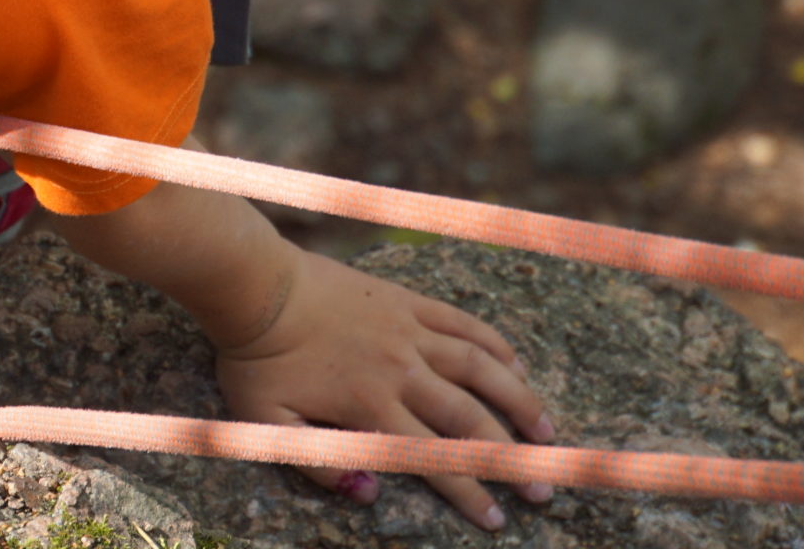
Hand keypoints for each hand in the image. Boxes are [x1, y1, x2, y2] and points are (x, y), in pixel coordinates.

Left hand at [215, 249, 557, 532]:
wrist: (255, 284)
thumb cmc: (256, 357)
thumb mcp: (268, 421)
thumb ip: (319, 463)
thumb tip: (371, 492)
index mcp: (371, 405)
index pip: (433, 458)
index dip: (470, 493)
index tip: (499, 519)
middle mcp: (401, 370)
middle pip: (470, 420)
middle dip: (510, 459)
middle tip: (541, 488)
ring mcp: (409, 332)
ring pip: (480, 369)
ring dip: (519, 402)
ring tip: (548, 433)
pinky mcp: (407, 301)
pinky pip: (463, 323)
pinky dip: (494, 345)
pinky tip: (516, 365)